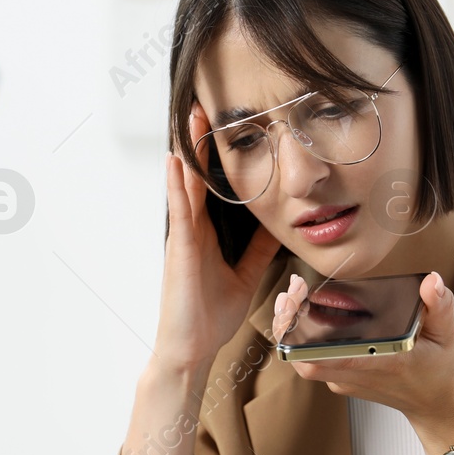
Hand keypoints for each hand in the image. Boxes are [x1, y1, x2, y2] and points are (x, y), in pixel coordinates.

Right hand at [151, 101, 282, 374]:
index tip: (223, 125)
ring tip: (190, 118)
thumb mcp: (246, 276)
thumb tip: (277, 225)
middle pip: (195, 176)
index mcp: (206, 233)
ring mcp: (183, 237)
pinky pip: (179, 211)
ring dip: (186, 151)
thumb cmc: (211, 316)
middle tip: (205, 105)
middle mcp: (192, 229)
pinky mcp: (179, 250)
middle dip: (199, 142)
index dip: (215, 156)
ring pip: (184, 185)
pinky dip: (177, 186)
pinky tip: (176, 162)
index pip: (211, 185)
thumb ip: (258, 250)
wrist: (193, 349)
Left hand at [271, 270, 453, 452]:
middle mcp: (358, 375)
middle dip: (288, 325)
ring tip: (294, 297)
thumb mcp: (448, 336)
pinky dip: (304, 338)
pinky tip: (307, 312)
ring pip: (304, 360)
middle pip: (303, 358)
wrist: (437, 406)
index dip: (302, 333)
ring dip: (293, 330)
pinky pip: (314, 360)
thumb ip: (440, 307)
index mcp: (382, 363)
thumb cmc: (441, 371)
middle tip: (291, 293)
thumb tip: (431, 282)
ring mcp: (347, 380)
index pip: (329, 356)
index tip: (296, 303)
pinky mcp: (343, 380)